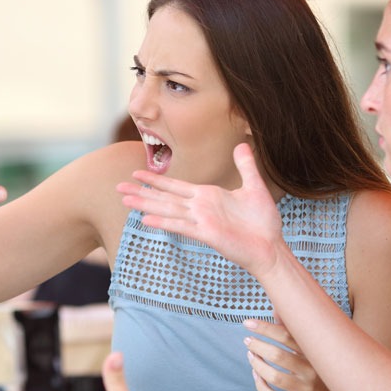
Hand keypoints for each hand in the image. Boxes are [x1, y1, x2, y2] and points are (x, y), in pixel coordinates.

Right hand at [116, 143, 284, 276]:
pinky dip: (165, 223)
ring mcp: (201, 221)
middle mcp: (199, 208)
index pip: (175, 186)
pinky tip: (146, 220)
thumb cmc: (263, 221)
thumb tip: (242, 144)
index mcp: (207, 197)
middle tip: (118, 187)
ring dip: (146, 205)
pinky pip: (182, 227)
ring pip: (168, 210)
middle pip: (164, 197)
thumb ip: (246, 166)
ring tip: (125, 201)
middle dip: (141, 192)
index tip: (136, 173)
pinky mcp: (207, 235)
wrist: (271, 246)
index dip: (155, 180)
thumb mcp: (255, 187)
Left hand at [242, 318, 337, 390]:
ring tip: (251, 356)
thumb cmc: (319, 369)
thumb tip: (276, 307)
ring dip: (257, 364)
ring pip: (274, 376)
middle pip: (278, 355)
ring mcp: (305, 390)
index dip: (265, 327)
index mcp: (313, 352)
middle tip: (247, 340)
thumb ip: (293, 329)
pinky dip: (261, 386)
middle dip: (258, 345)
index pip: (287, 335)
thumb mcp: (311, 349)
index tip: (248, 323)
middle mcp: (311, 371)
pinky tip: (257, 376)